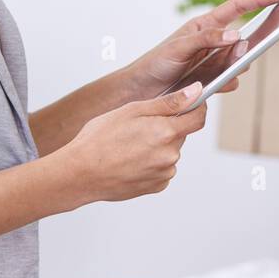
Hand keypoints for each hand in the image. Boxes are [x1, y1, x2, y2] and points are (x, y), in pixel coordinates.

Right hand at [66, 82, 208, 201]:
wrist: (80, 173)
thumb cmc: (99, 140)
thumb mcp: (132, 110)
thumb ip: (169, 102)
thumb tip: (196, 91)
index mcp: (166, 132)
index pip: (198, 117)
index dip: (195, 108)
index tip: (188, 104)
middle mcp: (170, 155)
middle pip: (180, 135)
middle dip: (166, 128)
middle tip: (138, 127)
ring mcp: (164, 173)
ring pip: (169, 152)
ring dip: (157, 147)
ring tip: (129, 146)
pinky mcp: (156, 186)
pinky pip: (161, 169)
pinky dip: (151, 164)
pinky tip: (130, 161)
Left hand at [122, 0, 278, 100]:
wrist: (142, 91)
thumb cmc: (156, 62)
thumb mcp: (179, 46)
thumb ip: (208, 39)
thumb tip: (237, 35)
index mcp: (206, 24)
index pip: (239, 7)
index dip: (261, 0)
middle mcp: (214, 41)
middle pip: (245, 36)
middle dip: (254, 41)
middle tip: (256, 45)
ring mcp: (216, 61)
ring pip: (241, 60)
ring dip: (237, 65)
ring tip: (223, 70)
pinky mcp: (214, 80)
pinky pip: (232, 80)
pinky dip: (228, 82)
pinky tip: (219, 85)